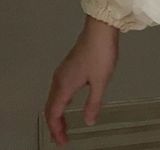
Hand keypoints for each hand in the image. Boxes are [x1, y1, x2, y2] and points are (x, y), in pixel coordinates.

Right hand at [44, 15, 119, 145]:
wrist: (100, 29)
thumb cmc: (100, 52)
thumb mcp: (101, 81)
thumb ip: (93, 103)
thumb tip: (89, 121)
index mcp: (64, 86)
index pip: (54, 114)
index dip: (57, 130)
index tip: (63, 142)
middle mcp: (59, 79)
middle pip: (50, 108)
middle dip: (54, 125)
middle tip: (62, 137)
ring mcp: (63, 72)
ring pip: (53, 98)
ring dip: (56, 113)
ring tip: (63, 124)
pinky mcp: (68, 66)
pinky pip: (58, 89)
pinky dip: (60, 102)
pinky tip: (69, 101)